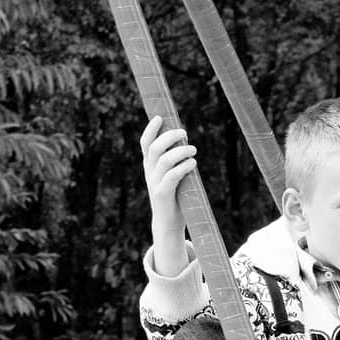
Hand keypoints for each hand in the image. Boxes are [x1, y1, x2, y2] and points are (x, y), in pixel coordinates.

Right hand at [142, 115, 196, 275]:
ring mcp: (154, 183)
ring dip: (180, 151)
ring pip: (163, 160)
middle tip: (184, 132)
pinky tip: (193, 163)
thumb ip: (175, 162)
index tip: (159, 117)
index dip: (150, 129)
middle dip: (169, 136)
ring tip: (193, 149)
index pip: (145, 143)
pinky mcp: (162, 194)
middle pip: (154, 147)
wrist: (168, 223)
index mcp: (149, 166)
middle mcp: (149, 172)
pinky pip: (172, 176)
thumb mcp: (172, 176)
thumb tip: (186, 144)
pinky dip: (183, 167)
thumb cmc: (175, 197)